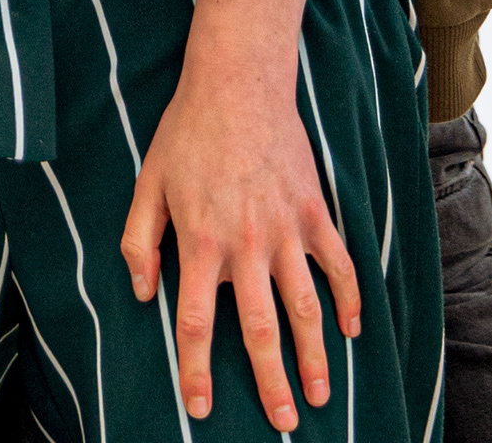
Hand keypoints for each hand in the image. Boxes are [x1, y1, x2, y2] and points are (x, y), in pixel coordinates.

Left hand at [120, 64, 362, 430]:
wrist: (237, 83)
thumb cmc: (186, 133)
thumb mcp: (147, 184)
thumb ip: (140, 242)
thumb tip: (142, 295)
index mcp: (201, 242)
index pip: (197, 322)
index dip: (197, 370)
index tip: (200, 407)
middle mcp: (247, 245)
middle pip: (261, 329)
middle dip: (272, 381)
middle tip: (285, 421)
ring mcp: (287, 229)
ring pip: (306, 306)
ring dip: (316, 354)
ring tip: (323, 393)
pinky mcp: (315, 211)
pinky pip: (338, 264)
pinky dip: (349, 299)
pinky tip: (351, 330)